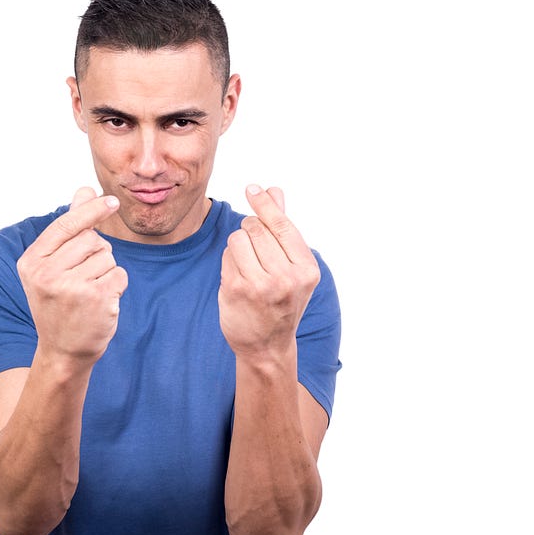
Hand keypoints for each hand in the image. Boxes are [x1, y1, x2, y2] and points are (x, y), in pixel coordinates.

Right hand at [16, 187, 128, 362]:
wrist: (63, 351)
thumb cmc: (59, 303)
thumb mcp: (53, 266)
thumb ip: (70, 228)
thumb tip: (85, 189)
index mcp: (31, 262)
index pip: (65, 225)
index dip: (90, 210)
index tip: (111, 200)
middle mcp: (47, 274)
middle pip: (92, 240)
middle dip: (96, 254)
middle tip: (82, 278)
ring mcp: (71, 287)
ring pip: (108, 256)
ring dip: (106, 271)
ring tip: (89, 292)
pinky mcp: (96, 298)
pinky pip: (120, 274)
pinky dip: (116, 285)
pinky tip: (101, 302)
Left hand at [218, 185, 320, 359]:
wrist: (267, 346)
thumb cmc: (282, 301)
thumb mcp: (293, 267)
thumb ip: (284, 228)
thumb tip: (275, 191)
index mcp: (306, 269)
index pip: (282, 225)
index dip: (265, 203)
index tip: (253, 188)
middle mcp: (287, 278)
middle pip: (256, 228)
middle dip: (251, 231)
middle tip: (256, 250)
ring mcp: (260, 286)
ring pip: (238, 239)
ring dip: (239, 246)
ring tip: (249, 266)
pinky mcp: (236, 290)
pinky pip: (226, 256)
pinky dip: (230, 261)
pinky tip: (239, 277)